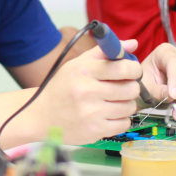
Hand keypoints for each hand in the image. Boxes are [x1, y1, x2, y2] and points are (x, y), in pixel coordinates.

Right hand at [20, 40, 141, 145]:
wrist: (41, 115)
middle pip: (131, 89)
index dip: (134, 69)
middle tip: (122, 88)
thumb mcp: (78, 64)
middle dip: (131, 87)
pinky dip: (120, 120)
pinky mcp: (94, 130)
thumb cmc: (62, 87)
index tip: (131, 72)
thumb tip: (133, 44)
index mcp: (84, 71)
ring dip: (125, 104)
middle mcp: (88, 91)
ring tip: (113, 102)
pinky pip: (124, 124)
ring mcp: (91, 113)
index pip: (124, 68)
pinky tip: (108, 115)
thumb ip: (105, 52)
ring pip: (129, 107)